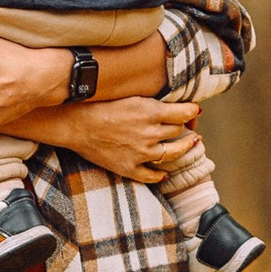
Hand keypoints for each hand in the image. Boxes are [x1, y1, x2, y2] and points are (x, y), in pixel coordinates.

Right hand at [48, 95, 200, 183]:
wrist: (75, 123)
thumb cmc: (99, 104)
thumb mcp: (130, 96)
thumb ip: (153, 101)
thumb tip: (173, 104)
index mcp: (151, 112)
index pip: (184, 113)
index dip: (192, 111)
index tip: (195, 110)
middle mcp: (150, 133)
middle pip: (178, 131)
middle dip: (185, 127)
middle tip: (188, 125)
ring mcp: (141, 153)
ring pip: (173, 153)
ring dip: (184, 148)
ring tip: (191, 144)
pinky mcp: (129, 168)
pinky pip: (151, 175)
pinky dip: (160, 175)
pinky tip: (164, 173)